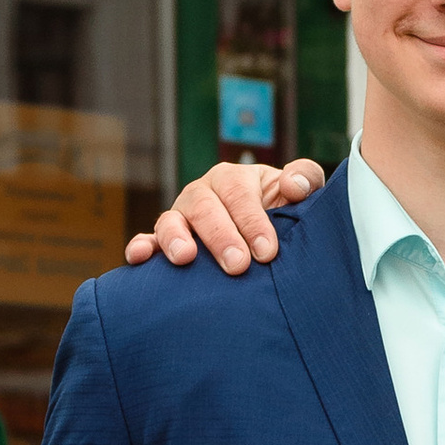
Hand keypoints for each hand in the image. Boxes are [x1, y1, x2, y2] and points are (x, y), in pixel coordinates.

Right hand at [125, 160, 325, 271]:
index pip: (238, 194)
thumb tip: (294, 187)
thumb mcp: (297, 193)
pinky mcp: (164, 241)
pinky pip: (147, 241)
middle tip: (238, 265)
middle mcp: (202, 194)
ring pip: (170, 221)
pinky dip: (141, 247)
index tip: (267, 251)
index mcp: (232, 179)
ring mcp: (180, 218)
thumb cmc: (280, 212)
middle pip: (205, 208)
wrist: (261, 237)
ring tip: (185, 258)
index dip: (252, 221)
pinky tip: (139, 257)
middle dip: (220, 236)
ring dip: (175, 238)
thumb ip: (304, 179)